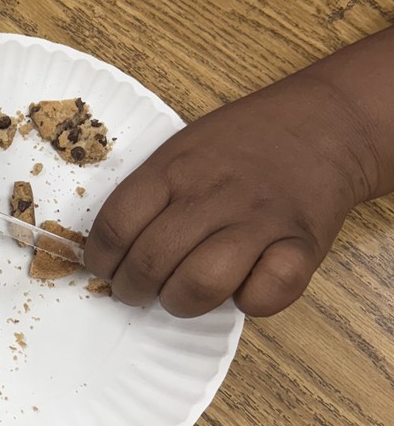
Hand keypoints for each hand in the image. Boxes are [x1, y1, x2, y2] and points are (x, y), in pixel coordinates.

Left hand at [84, 70, 376, 316]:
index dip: (100, 257)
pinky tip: (243, 287)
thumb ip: (153, 189)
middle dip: (132, 289)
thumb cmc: (243, 140)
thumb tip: (112, 245)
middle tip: (134, 292)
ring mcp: (258, 221)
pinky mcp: (301, 246)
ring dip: (181, 302)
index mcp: (174, 168)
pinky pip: (266, 294)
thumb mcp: (183, 147)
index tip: (101, 270)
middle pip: (151, 260)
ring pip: (200, 283)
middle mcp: (211, 194)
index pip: (117, 223)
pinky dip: (250, 301)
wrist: (324, 123)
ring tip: (178, 297)